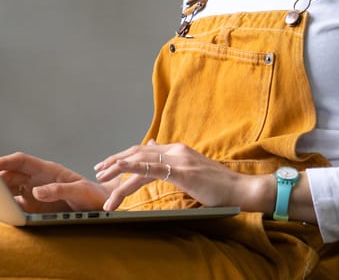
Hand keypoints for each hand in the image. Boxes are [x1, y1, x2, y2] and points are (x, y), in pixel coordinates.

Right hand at [0, 152, 109, 212]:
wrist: (100, 207)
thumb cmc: (92, 195)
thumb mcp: (79, 191)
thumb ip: (59, 190)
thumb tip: (36, 192)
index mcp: (48, 170)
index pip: (22, 161)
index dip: (6, 161)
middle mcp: (38, 180)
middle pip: (12, 174)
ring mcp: (35, 193)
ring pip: (11, 189)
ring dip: (0, 191)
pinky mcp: (36, 207)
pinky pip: (17, 204)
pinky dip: (7, 206)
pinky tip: (0, 210)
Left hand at [92, 140, 265, 211]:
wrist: (241, 189)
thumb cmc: (219, 186)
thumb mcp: (193, 172)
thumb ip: (175, 166)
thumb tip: (159, 158)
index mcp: (177, 150)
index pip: (144, 150)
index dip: (124, 157)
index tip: (108, 166)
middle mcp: (176, 150)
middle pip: (137, 152)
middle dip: (115, 161)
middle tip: (98, 171)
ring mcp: (179, 158)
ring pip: (140, 160)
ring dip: (118, 169)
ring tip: (103, 179)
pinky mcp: (182, 170)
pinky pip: (152, 166)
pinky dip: (132, 166)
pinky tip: (119, 169)